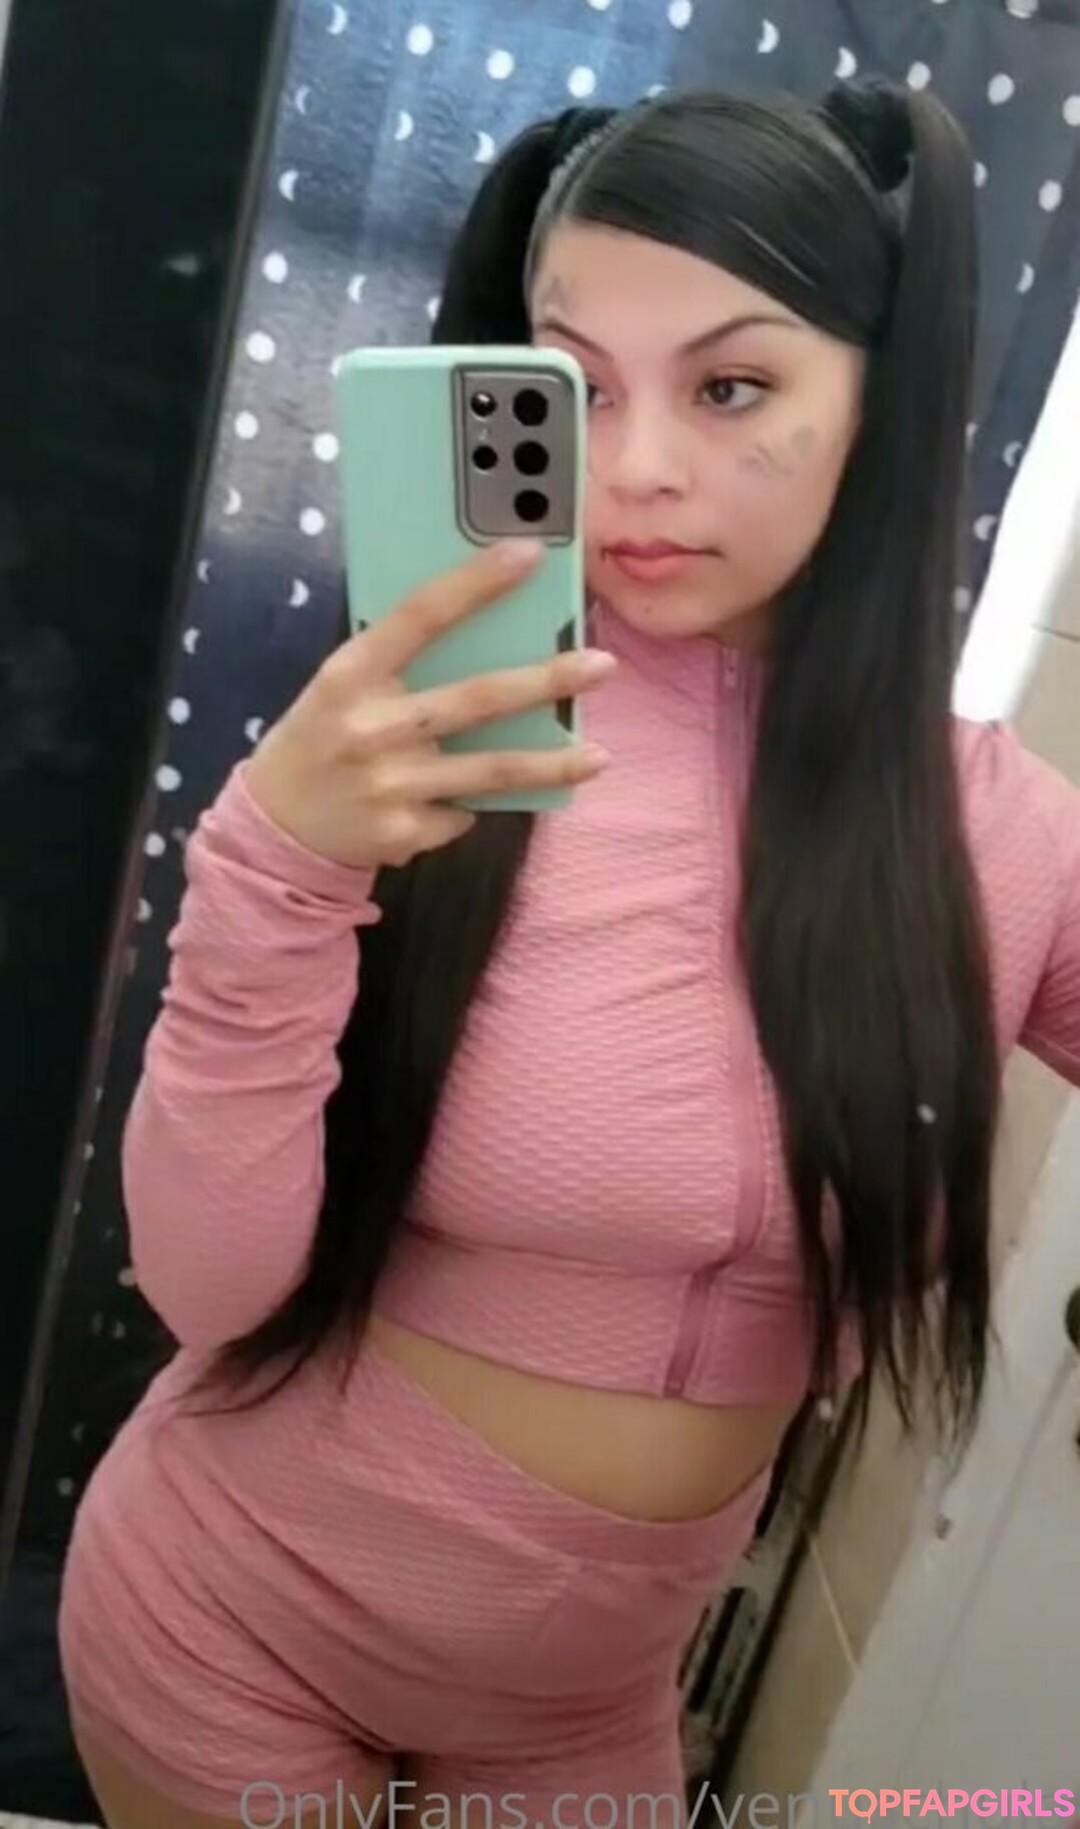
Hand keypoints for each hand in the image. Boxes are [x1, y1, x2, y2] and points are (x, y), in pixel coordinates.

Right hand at [242, 539, 615, 869]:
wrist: (277, 827)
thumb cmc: (323, 737)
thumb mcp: (343, 687)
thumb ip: (399, 663)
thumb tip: (493, 632)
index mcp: (351, 674)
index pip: (419, 615)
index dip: (476, 583)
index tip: (529, 555)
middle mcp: (372, 727)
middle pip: (477, 698)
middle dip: (546, 681)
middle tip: (602, 664)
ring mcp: (392, 784)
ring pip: (492, 771)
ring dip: (553, 763)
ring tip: (600, 755)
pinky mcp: (406, 832)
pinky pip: (464, 811)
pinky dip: (472, 804)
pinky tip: (464, 800)